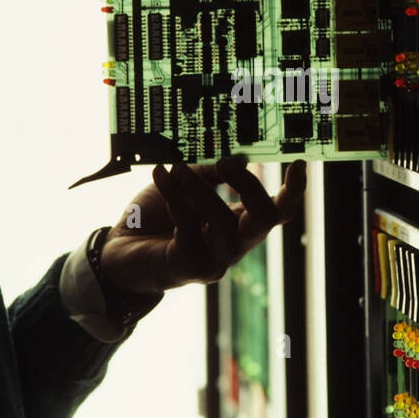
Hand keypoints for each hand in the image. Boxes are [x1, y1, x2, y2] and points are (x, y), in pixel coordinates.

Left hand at [99, 157, 305, 294]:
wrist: (119, 253)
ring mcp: (214, 261)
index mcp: (240, 225)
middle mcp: (234, 245)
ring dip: (199, 188)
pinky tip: (162, 176)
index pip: (278, 212)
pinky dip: (175, 195)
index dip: (293, 191)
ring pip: (224, 221)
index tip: (299, 163)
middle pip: (265, 219)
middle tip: (225, 161)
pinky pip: (188, 225)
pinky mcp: (188, 267)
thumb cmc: (156, 220)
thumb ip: (207, 172)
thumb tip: (227, 150)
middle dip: (249, 185)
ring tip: (176, 167)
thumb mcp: (186, 187)